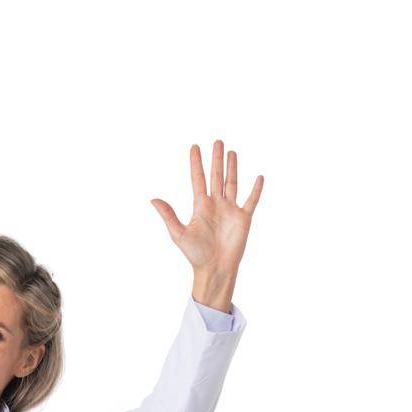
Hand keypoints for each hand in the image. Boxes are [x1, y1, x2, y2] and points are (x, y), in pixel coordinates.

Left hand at [150, 141, 262, 310]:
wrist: (214, 269)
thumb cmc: (195, 254)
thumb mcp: (178, 234)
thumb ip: (168, 215)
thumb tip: (153, 199)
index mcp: (201, 206)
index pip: (198, 179)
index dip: (196, 163)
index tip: (194, 147)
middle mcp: (216, 205)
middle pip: (216, 176)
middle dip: (216, 159)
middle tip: (217, 141)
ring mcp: (230, 210)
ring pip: (232, 183)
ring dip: (232, 168)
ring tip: (231, 152)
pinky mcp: (244, 218)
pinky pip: (251, 200)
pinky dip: (256, 190)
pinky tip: (258, 177)